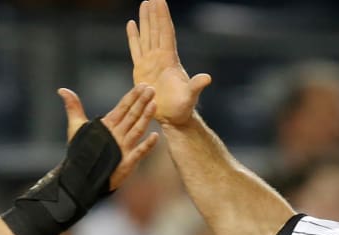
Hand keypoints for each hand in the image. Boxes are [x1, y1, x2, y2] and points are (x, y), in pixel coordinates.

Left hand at [59, 84, 158, 190]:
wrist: (82, 175)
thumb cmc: (82, 151)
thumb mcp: (76, 126)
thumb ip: (73, 107)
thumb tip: (62, 90)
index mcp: (110, 124)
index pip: (123, 107)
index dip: (132, 96)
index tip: (142, 85)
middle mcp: (120, 134)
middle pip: (133, 115)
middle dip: (142, 102)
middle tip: (151, 89)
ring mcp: (125, 147)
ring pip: (137, 129)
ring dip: (145, 118)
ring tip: (153, 105)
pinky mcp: (128, 161)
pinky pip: (140, 152)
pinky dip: (147, 145)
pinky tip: (155, 136)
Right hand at [126, 0, 211, 126]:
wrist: (172, 118)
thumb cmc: (182, 109)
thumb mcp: (190, 97)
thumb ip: (196, 86)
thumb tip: (207, 78)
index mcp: (170, 59)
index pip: (165, 33)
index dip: (163, 17)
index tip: (160, 1)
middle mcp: (160, 57)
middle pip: (156, 30)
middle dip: (154, 13)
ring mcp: (151, 62)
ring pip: (147, 36)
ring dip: (145, 20)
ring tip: (144, 4)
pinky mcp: (141, 70)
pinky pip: (136, 49)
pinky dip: (133, 36)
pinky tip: (131, 25)